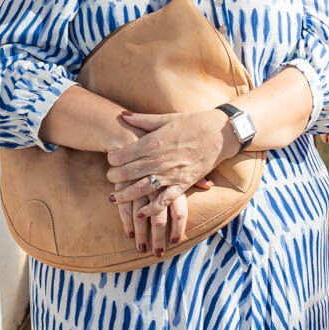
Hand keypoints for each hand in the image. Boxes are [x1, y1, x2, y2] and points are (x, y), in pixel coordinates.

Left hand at [107, 110, 227, 213]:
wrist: (220, 133)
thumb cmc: (193, 123)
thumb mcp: (167, 118)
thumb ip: (143, 120)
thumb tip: (123, 115)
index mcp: (154, 142)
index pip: (124, 154)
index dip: (113, 158)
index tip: (109, 160)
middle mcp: (159, 160)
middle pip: (129, 172)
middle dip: (115, 178)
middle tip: (108, 179)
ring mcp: (171, 174)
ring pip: (141, 189)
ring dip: (125, 196)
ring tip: (113, 199)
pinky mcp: (183, 184)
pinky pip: (164, 200)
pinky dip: (151, 209)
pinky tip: (140, 213)